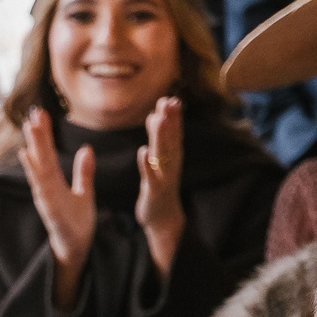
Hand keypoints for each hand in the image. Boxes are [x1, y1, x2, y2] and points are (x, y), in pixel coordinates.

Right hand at [20, 107, 97, 309]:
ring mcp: (46, 198)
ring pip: (39, 169)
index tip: (39, 113)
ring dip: (34, 148)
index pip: (48, 153)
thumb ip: (84, 172)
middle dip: (37, 135)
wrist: (77, 247)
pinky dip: (34, 173)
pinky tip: (27, 157)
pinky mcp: (50, 210)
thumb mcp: (84, 192)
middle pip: (41, 157)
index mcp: (54, 181)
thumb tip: (86, 149)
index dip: (44, 134)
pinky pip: (42, 188)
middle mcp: (46, 187)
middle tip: (32, 113)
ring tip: (31, 128)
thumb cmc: (78, 222)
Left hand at [136, 97, 185, 277]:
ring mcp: (163, 178)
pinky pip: (150, 176)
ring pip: (162, 154)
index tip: (171, 98)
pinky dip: (146, 164)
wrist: (163, 218)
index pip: (175, 133)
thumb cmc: (160, 186)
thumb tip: (156, 115)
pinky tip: (142, 151)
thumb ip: (159, 138)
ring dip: (160, 136)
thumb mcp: (161, 161)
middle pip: (170, 140)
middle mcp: (171, 165)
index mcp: (173, 157)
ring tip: (157, 118)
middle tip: (167, 101)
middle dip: (169, 121)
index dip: (174, 116)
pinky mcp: (154, 191)